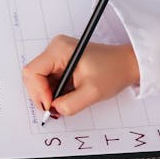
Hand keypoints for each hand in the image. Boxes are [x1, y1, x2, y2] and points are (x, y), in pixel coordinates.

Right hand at [22, 36, 139, 116]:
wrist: (127, 64)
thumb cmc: (114, 71)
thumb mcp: (92, 93)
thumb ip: (69, 105)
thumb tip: (53, 109)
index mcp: (60, 49)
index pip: (32, 72)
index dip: (38, 92)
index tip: (51, 105)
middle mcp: (54, 48)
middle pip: (32, 76)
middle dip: (41, 95)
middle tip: (56, 107)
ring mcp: (56, 55)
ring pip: (38, 80)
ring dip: (48, 95)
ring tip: (65, 101)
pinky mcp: (59, 62)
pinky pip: (46, 80)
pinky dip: (53, 92)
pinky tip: (66, 95)